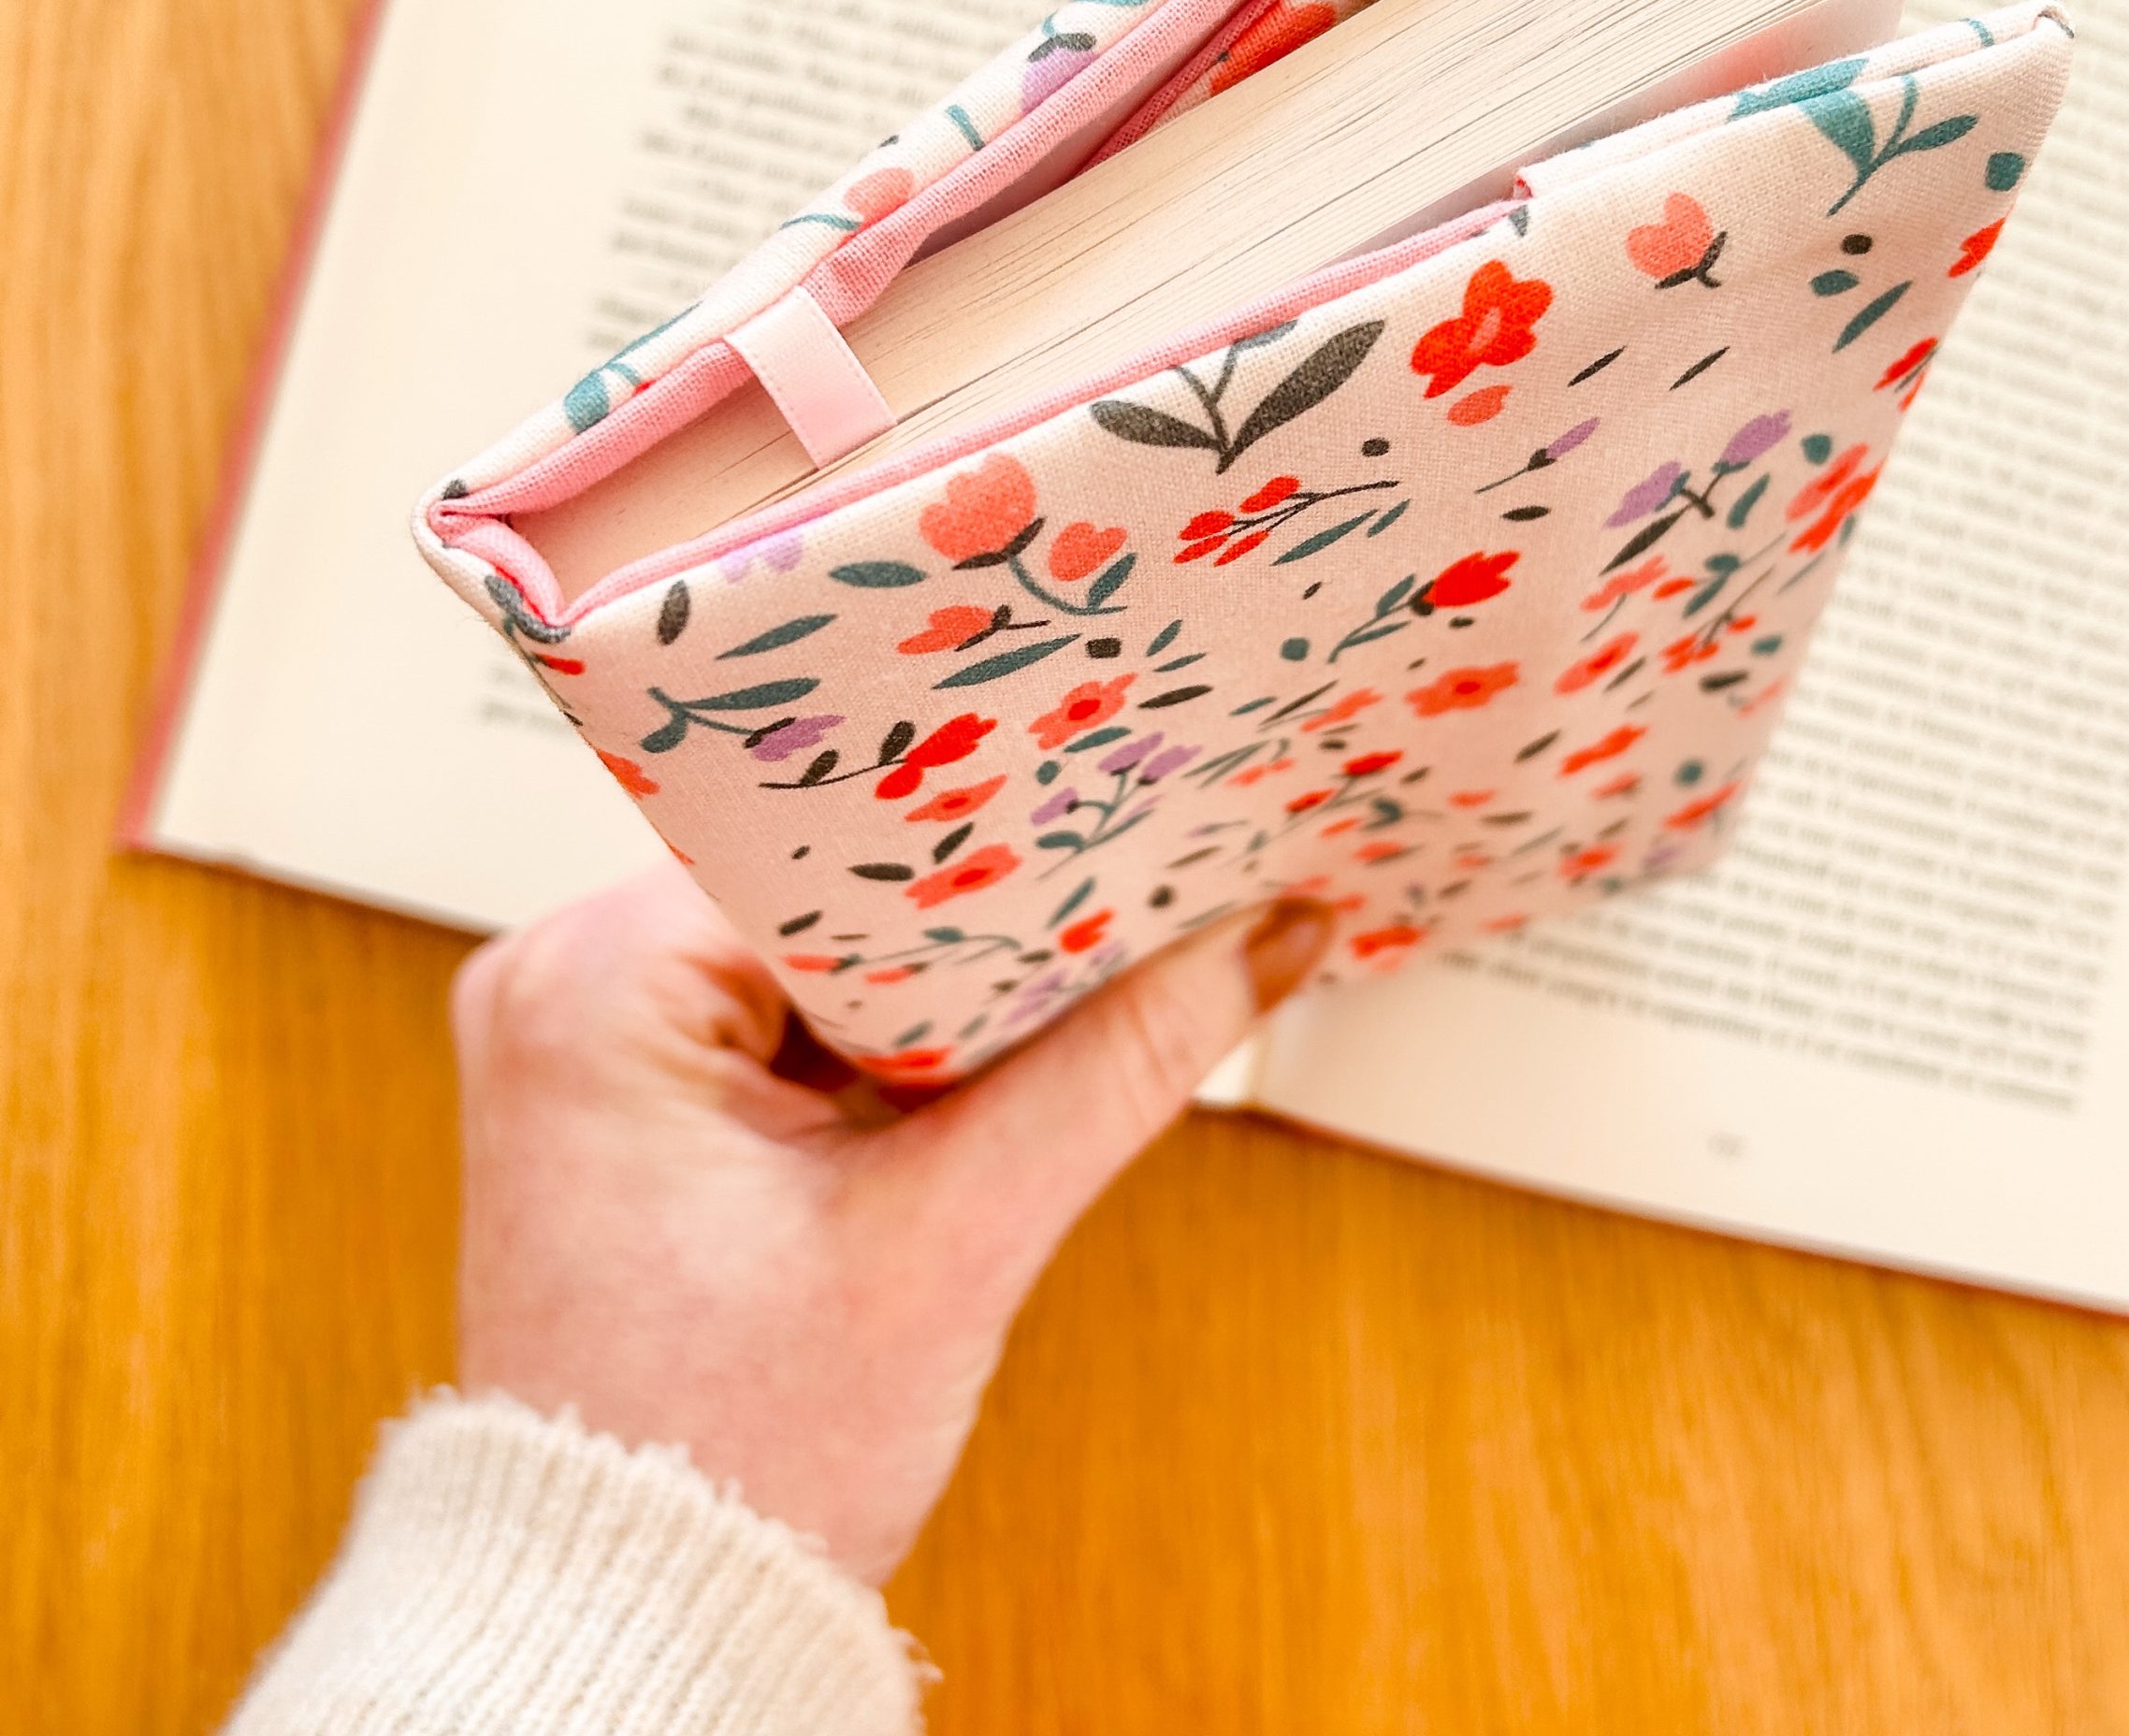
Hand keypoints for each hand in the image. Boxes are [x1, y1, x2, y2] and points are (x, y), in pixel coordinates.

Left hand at [450, 864, 1331, 1582]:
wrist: (637, 1616)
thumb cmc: (733, 1460)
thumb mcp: (954, 1242)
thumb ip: (1119, 1067)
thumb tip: (1266, 936)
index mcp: (591, 982)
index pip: (828, 835)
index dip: (984, 832)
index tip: (1108, 811)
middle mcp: (561, 983)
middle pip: (823, 880)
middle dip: (975, 907)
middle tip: (1124, 882)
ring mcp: (587, 1042)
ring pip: (816, 944)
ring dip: (937, 977)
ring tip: (1067, 970)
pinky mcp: (627, 1097)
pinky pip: (783, 1010)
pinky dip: (885, 1031)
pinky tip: (984, 1052)